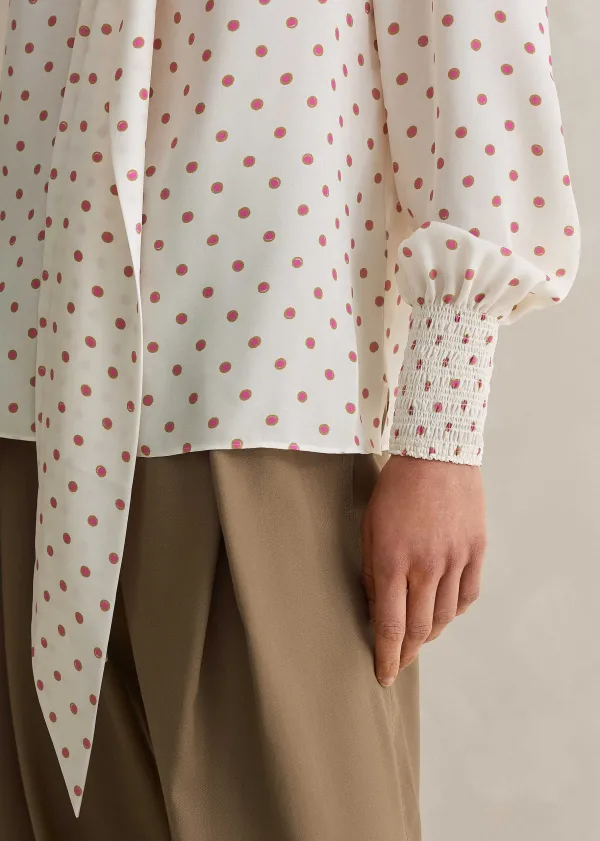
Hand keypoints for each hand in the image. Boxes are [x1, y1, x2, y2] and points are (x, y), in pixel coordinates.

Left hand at [360, 455, 486, 686]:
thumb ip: (373, 571)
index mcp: (393, 561)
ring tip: (418, 637)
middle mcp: (427, 566)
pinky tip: (443, 612)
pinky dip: (454, 611)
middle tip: (398, 662)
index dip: (387, 657)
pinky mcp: (476, 551)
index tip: (383, 675)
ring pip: (445, 616)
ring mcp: (455, 559)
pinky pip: (468, 596)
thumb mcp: (370, 527)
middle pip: (419, 628)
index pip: (390, 625)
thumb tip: (377, 609)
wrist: (437, 455)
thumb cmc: (395, 489)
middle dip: (406, 653)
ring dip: (429, 634)